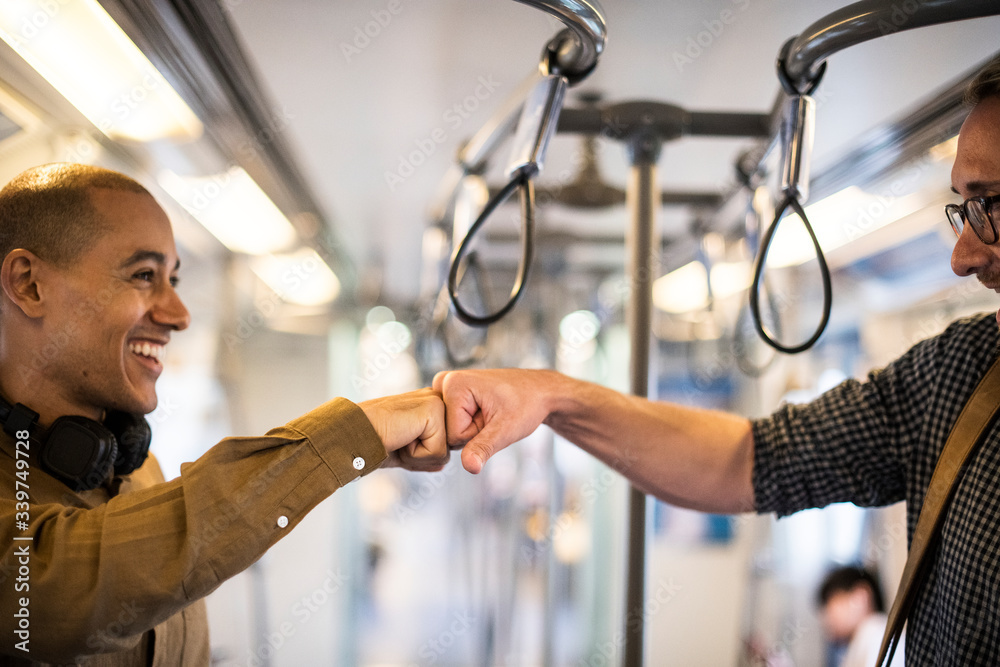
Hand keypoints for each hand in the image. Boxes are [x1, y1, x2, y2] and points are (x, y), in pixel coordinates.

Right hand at [359, 388, 448, 471]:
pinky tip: (400, 437)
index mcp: (428, 405)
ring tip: (399, 438)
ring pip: (444, 453)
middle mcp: (435, 399)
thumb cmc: (371, 441)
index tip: (399, 442)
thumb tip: (442, 464)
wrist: (352, 435)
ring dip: (418, 456)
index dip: (421, 456)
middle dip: (422, 457)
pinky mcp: (433, 410)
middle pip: (447, 450)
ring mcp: (436, 402)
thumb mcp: (403, 452)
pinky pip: (438, 451)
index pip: (443, 446)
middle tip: (398, 441)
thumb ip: (424, 455)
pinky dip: (416, 454)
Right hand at [432, 369, 552, 473]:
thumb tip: (470, 467)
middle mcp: (444, 382)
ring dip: (468, 428)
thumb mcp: (506, 429)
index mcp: (453, 384)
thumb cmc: (526, 405)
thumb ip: (483, 447)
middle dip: (470, 431)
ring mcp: (445, 387)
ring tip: (487, 413)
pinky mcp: (449, 393)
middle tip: (490, 416)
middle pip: (445, 431)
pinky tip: (480, 411)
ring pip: (446, 428)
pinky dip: (466, 423)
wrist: (537, 391)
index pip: (451, 434)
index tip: (492, 418)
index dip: (474, 433)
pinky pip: (449, 422)